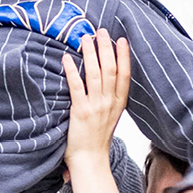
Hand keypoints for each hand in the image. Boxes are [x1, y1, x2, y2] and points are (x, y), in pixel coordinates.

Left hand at [62, 30, 129, 165]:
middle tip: (101, 31)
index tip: (122, 40)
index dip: (124, 56)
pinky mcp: (80, 111)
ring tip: (85, 38)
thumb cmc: (97, 140)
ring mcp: (95, 106)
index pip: (125, 75)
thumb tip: (105, 80)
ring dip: (90, 54)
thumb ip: (110, 99)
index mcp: (118, 103)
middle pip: (110, 69)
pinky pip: (76, 86)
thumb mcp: (111, 117)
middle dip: (106, 48)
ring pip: (95, 74)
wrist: (90, 160)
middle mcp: (109, 103)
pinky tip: (66, 58)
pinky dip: (71, 70)